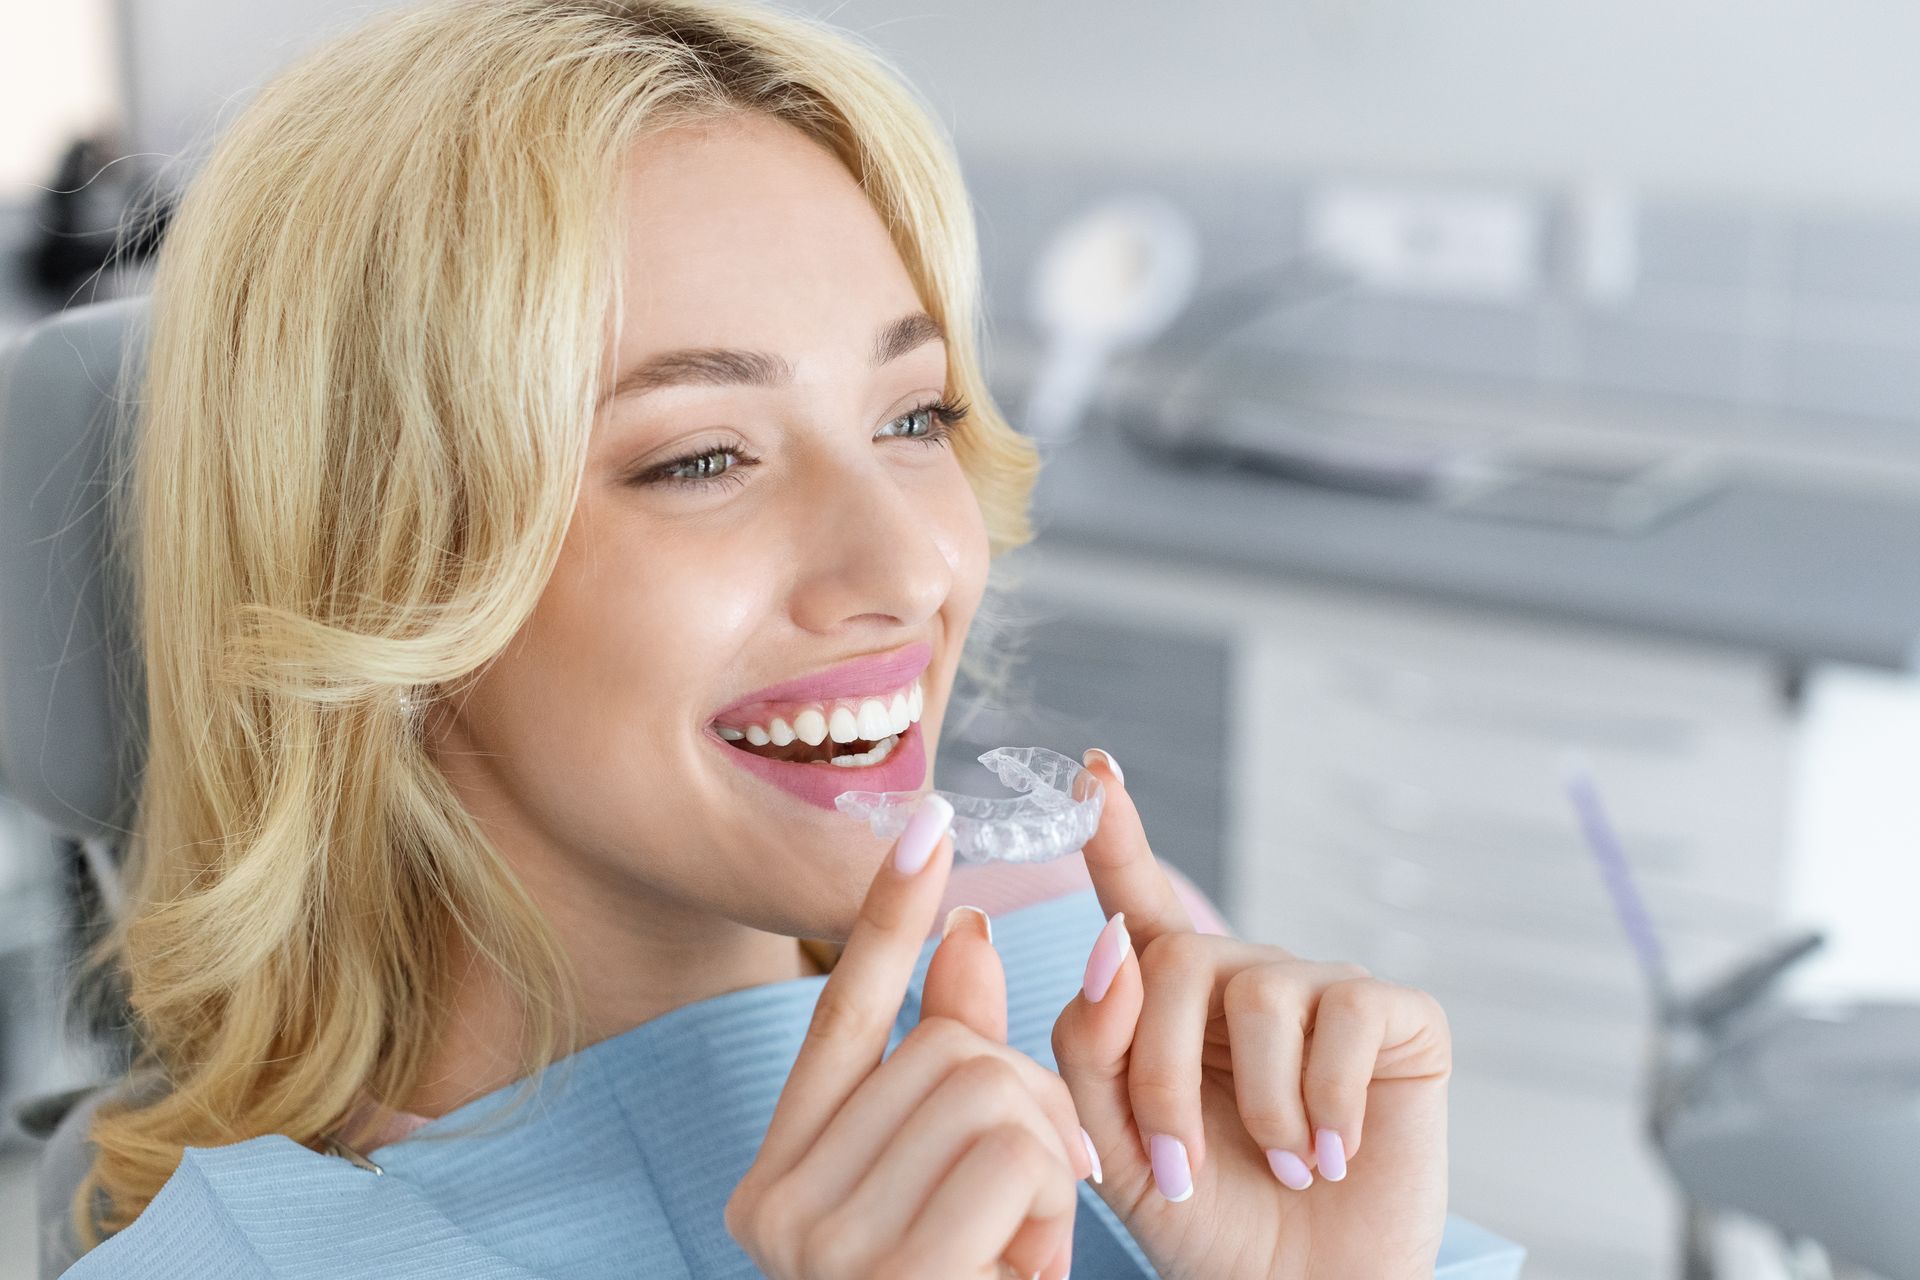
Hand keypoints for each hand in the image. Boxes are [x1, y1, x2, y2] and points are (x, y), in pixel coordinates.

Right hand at [727, 795, 1096, 1278]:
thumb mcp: (955, 1197)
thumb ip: (951, 1073)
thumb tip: (970, 931)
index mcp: (779, 1180)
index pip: (843, 1015)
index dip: (891, 915)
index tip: (930, 820)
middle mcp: (774, 1205)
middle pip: (950, 1051)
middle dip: (1029, 1108)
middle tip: (1027, 1207)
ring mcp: (819, 1245)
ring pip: (992, 1090)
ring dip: (1046, 1167)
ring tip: (1015, 1256)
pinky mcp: (886, 1272)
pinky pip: (1016, 1156)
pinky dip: (1049, 1213)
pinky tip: (1018, 1275)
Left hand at [1051, 751, 1450, 1279]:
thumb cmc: (1209, 1222)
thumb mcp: (1117, 1145)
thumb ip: (1092, 1046)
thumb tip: (1111, 947)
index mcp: (1168, 1002)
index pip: (1136, 902)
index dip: (1115, 834)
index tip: (1093, 769)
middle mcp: (1243, 979)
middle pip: (1177, 963)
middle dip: (1162, 1077)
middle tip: (1182, 1172)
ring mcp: (1322, 990)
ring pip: (1257, 993)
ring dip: (1256, 1106)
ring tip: (1278, 1167)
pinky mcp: (1396, 1016)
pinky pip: (1346, 1018)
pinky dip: (1327, 1102)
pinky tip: (1332, 1153)